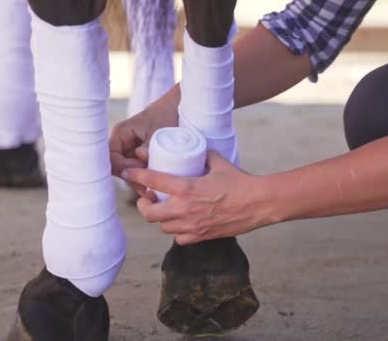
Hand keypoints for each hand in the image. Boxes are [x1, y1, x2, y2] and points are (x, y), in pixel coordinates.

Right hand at [110, 86, 178, 191]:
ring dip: (140, 180)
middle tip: (150, 187)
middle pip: (118, 169)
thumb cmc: (169, 115)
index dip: (125, 169)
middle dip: (133, 178)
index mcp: (121, 134)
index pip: (111, 159)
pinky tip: (154, 187)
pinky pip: (138, 170)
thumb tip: (139, 162)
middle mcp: (122, 143)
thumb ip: (149, 149)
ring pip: (129, 172)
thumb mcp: (160, 133)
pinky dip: (146, 177)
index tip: (143, 171)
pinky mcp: (141, 155)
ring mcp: (131, 150)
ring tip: (154, 188)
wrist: (181, 107)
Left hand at [121, 151, 278, 244]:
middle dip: (144, 205)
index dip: (136, 176)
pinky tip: (181, 223)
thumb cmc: (241, 182)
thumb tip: (196, 150)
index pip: (152, 181)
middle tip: (148, 198)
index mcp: (186, 188)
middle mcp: (185, 209)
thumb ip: (203, 156)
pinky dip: (176, 231)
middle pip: (149, 213)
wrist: (259, 203)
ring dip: (160, 218)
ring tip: (165, 210)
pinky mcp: (202, 236)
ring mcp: (193, 225)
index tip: (128, 174)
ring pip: (162, 227)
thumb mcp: (219, 163)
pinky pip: (179, 238)